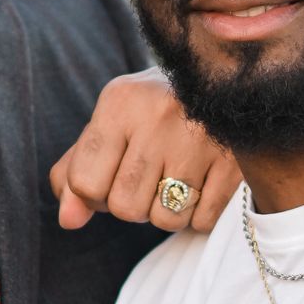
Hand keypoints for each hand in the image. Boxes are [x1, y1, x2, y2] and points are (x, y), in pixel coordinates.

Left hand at [50, 70, 242, 233]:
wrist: (227, 82)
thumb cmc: (154, 111)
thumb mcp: (110, 125)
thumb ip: (76, 171)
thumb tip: (68, 221)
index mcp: (120, 102)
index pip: (85, 182)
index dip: (94, 193)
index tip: (112, 177)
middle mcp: (159, 116)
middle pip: (125, 207)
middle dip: (132, 204)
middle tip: (148, 179)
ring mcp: (200, 138)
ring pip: (165, 219)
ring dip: (166, 212)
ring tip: (176, 181)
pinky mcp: (235, 161)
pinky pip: (202, 221)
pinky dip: (198, 215)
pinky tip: (202, 185)